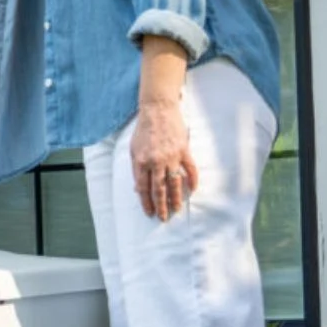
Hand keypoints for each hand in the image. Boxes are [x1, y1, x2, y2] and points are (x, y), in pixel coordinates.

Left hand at [131, 99, 197, 221]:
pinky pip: (190, 169)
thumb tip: (138, 188)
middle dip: (161, 206)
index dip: (146, 202)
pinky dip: (192, 180)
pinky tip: (192, 190)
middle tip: (163, 218)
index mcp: (141, 161)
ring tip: (176, 209)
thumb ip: (136, 168)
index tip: (149, 213)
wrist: (157, 109)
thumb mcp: (133, 149)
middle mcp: (156, 161)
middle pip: (159, 189)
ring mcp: (171, 156)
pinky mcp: (183, 150)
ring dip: (175, 198)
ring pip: (174, 183)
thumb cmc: (144, 129)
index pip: (143, 188)